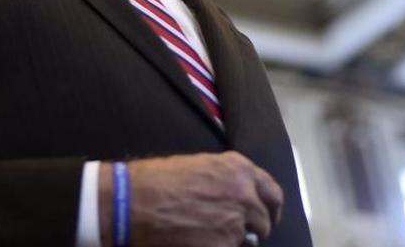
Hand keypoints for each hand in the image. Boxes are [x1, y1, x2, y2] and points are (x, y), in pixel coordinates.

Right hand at [98, 151, 283, 246]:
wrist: (132, 202)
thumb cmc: (156, 181)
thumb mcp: (200, 166)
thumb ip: (227, 180)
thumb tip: (238, 196)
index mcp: (239, 169)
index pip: (272, 193)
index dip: (268, 207)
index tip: (264, 216)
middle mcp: (244, 193)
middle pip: (264, 220)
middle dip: (253, 228)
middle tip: (236, 233)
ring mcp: (235, 222)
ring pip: (248, 240)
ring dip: (234, 241)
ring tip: (210, 237)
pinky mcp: (224, 246)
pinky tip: (200, 243)